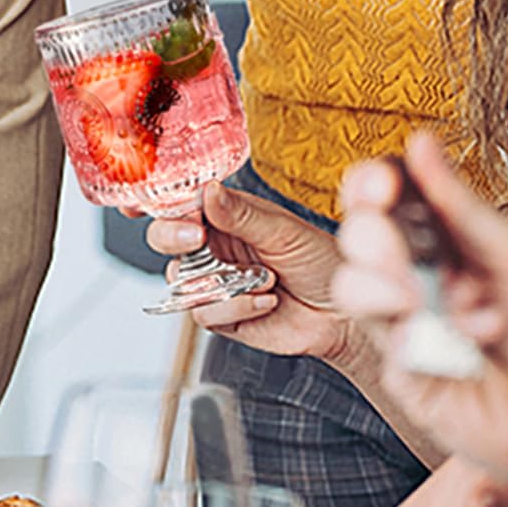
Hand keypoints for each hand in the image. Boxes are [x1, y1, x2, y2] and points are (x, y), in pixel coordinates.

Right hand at [146, 183, 352, 363]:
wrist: (344, 317)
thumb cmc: (322, 264)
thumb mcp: (284, 231)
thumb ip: (241, 214)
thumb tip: (207, 190)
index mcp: (225, 217)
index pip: (181, 204)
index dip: (166, 205)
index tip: (173, 211)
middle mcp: (214, 248)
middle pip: (163, 237)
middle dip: (171, 236)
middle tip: (194, 239)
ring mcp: (214, 282)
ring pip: (179, 279)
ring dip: (217, 281)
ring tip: (261, 280)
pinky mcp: (221, 315)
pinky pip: (203, 312)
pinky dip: (234, 307)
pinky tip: (266, 302)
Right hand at [333, 131, 507, 484]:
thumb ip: (457, 203)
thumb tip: (421, 142)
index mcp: (433, 240)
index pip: (378, 199)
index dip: (368, 186)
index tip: (380, 184)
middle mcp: (409, 277)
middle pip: (354, 238)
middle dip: (371, 237)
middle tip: (396, 246)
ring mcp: (401, 324)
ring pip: (353, 289)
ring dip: (387, 288)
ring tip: (428, 300)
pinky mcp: (404, 374)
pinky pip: (391, 346)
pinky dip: (429, 340)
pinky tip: (470, 344)